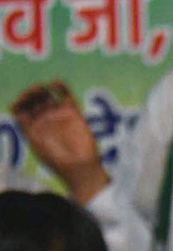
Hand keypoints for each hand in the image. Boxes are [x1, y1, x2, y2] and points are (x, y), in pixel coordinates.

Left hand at [10, 81, 109, 202]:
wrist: (80, 167)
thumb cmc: (57, 160)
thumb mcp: (35, 143)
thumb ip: (26, 126)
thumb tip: (16, 109)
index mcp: (31, 128)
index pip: (20, 109)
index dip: (20, 102)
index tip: (22, 101)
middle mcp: (44, 120)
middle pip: (33, 100)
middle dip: (30, 94)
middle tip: (35, 92)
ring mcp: (58, 116)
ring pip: (47, 96)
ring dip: (42, 89)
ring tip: (42, 88)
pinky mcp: (73, 113)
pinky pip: (65, 96)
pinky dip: (60, 87)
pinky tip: (55, 83)